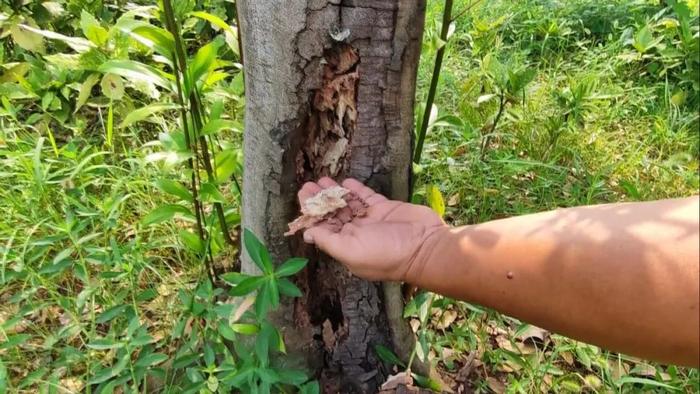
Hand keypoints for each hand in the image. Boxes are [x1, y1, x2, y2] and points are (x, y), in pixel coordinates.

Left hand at [298, 177, 446, 280]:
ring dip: (334, 193)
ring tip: (321, 179)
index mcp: (346, 248)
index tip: (301, 198)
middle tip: (307, 185)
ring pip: (348, 204)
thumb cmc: (387, 253)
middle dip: (319, 201)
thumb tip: (307, 234)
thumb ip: (328, 241)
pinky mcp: (385, 208)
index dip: (311, 214)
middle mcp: (357, 235)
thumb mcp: (351, 250)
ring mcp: (372, 221)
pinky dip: (356, 190)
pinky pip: (366, 198)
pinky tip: (345, 181)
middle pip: (333, 215)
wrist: (425, 246)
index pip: (323, 230)